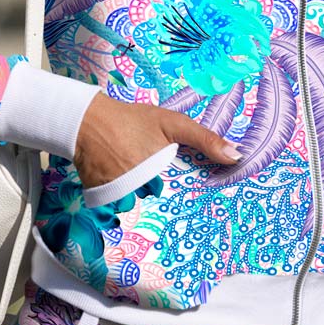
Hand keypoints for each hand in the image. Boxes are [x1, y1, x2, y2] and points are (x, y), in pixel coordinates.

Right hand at [73, 95, 238, 193]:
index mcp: (156, 172)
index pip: (171, 196)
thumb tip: (237, 157)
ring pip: (131, 204)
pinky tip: (111, 175)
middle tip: (142, 170)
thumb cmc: (132, 120)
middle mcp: (135, 187)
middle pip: (151, 200)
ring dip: (131, 194)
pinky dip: (112, 195)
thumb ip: (205, 140)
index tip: (172, 189)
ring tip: (126, 172)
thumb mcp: (172, 124)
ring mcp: (114, 193)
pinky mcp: (96, 195)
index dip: (172, 192)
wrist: (86, 119)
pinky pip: (111, 205)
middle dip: (149, 188)